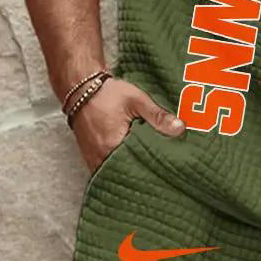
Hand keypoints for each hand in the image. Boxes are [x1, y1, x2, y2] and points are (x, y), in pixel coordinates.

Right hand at [69, 77, 185, 172]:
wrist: (81, 88)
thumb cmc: (107, 93)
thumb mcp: (137, 101)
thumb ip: (158, 116)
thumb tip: (180, 129)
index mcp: (112, 146)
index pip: (138, 167)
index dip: (154, 169)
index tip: (168, 169)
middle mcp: (100, 157)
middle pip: (128, 173)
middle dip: (144, 173)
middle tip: (162, 173)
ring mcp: (93, 159)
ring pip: (117, 173)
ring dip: (132, 171)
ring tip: (150, 171)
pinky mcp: (91, 156)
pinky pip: (107, 170)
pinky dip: (120, 168)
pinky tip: (132, 165)